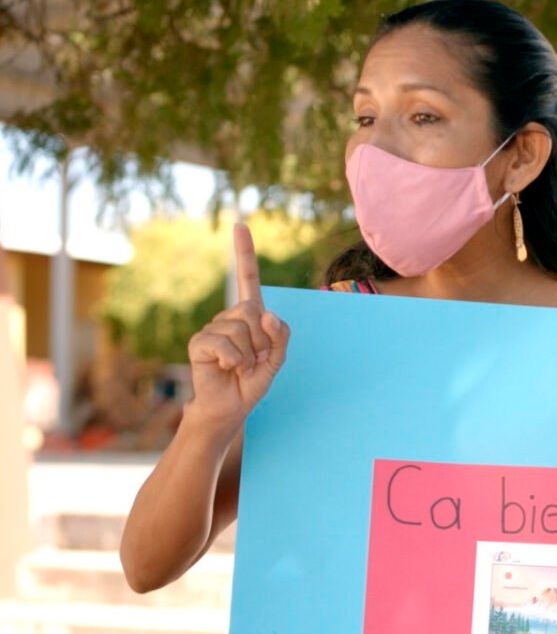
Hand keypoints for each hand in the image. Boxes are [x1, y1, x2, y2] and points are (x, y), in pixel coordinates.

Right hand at [186, 223, 289, 426]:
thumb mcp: (276, 360)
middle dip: (263, 341)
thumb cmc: (251, 382)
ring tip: (240, 367)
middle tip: (254, 361)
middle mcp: (229, 317)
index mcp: (249, 316)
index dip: (244, 252)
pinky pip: (225, 344)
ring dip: (249, 355)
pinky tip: (226, 369)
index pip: (246, 279)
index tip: (240, 225)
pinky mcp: (200, 343)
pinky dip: (234, 361)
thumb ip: (280, 336)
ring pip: (242, 329)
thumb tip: (266, 314)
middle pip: (254, 312)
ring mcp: (212, 328)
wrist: (230, 408)